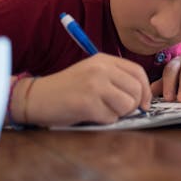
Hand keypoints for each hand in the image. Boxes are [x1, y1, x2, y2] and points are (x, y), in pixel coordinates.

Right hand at [22, 54, 150, 126]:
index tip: (144, 103)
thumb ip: (116, 79)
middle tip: (119, 110)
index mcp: (104, 60)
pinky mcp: (87, 103)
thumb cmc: (66, 89)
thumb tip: (144, 98)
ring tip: (101, 110)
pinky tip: (90, 115)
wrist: (35, 97)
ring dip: (118, 113)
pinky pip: (111, 117)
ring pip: (127, 105)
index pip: (138, 72)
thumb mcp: (92, 74)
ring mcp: (94, 85)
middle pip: (136, 90)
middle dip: (133, 105)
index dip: (145, 90)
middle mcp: (101, 69)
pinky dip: (104, 120)